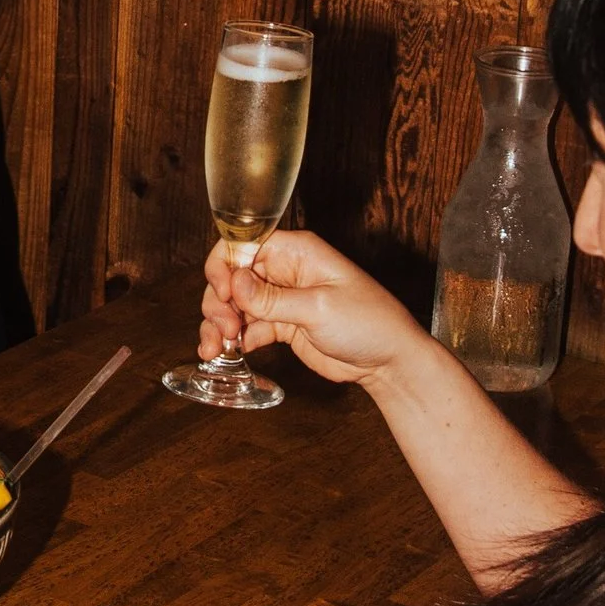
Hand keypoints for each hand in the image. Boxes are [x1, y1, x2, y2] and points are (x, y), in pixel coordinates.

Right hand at [203, 229, 426, 390]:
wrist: (388, 360)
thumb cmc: (369, 322)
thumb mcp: (319, 307)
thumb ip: (272, 298)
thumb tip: (235, 282)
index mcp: (296, 252)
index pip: (244, 245)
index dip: (224, 267)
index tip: (223, 293)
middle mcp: (284, 271)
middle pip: (232, 277)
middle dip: (220, 302)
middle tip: (225, 328)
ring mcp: (281, 299)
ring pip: (235, 305)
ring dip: (219, 324)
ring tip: (216, 348)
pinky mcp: (281, 325)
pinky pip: (247, 327)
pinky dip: (234, 340)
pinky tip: (228, 353)